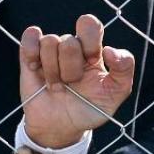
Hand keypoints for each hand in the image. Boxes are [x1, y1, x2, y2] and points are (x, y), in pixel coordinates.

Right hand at [18, 15, 134, 147]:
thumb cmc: (90, 108)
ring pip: (49, 42)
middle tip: (72, 83)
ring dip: (52, 71)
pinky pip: (30, 40)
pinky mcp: (29, 56)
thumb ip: (124, 69)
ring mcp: (49, 50)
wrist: (61, 128)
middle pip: (69, 41)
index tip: (91, 61)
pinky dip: (32, 53)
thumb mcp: (115, 94)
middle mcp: (71, 47)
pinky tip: (36, 69)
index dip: (90, 42)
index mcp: (93, 51)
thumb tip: (109, 50)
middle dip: (71, 69)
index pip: (91, 26)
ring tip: (56, 85)